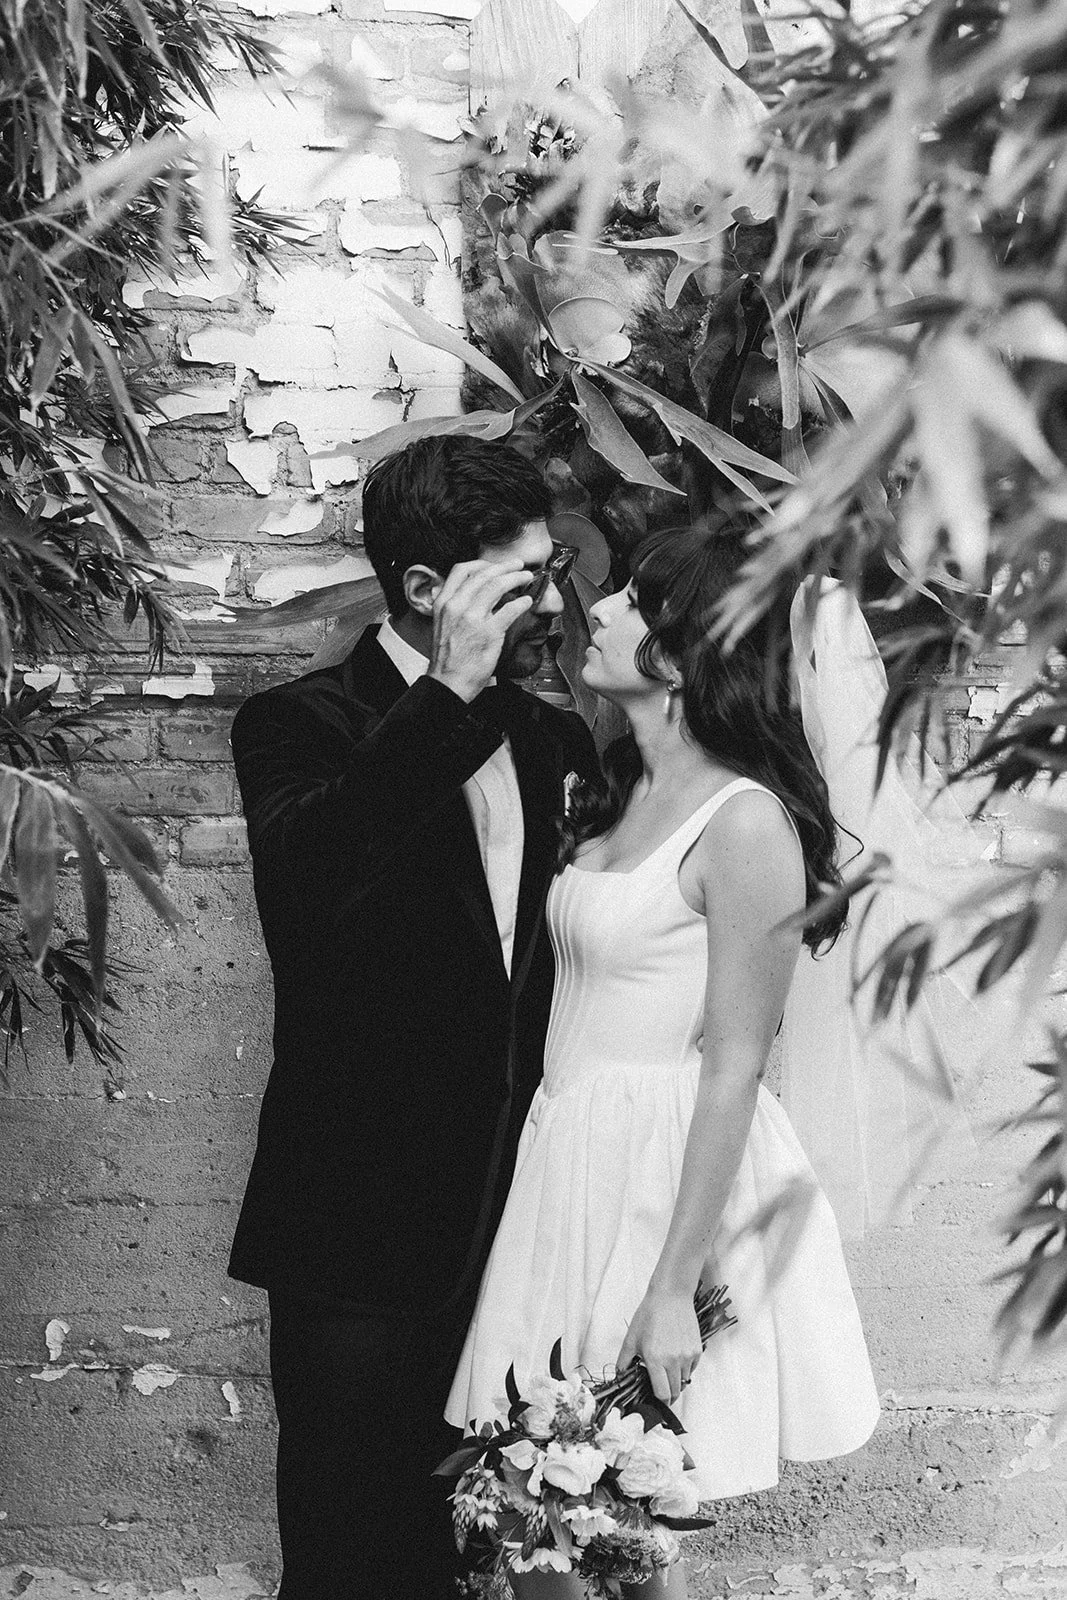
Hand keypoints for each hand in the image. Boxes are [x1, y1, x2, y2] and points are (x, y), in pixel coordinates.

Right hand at [427, 560, 533, 702]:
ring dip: (516, 578)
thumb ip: (456, 606)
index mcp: (444, 603)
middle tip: (518, 566)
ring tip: (526, 578)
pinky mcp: (489, 632)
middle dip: (505, 566)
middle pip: (484, 574)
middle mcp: (457, 606)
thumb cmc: (447, 659)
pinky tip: (527, 602)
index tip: (494, 565)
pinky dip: (522, 602)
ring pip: (498, 586)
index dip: (482, 563)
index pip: (462, 570)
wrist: (448, 682)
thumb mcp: (442, 624)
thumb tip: (476, 594)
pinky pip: (510, 609)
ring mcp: (473, 618)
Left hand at [616, 1288, 701, 1405]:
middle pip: (674, 1392)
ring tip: (666, 1369)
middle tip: (660, 1389)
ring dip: (676, 1382)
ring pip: (684, 1381)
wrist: (671, 1295)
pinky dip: (685, 1370)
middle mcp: (673, 1361)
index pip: (662, 1394)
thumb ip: (624, 1361)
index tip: (655, 1402)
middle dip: (667, 1395)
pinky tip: (676, 1358)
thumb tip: (619, 1378)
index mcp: (655, 1360)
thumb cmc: (649, 1314)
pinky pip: (692, 1369)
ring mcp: (687, 1356)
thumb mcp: (631, 1338)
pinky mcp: (697, 1350)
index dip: (659, 1402)